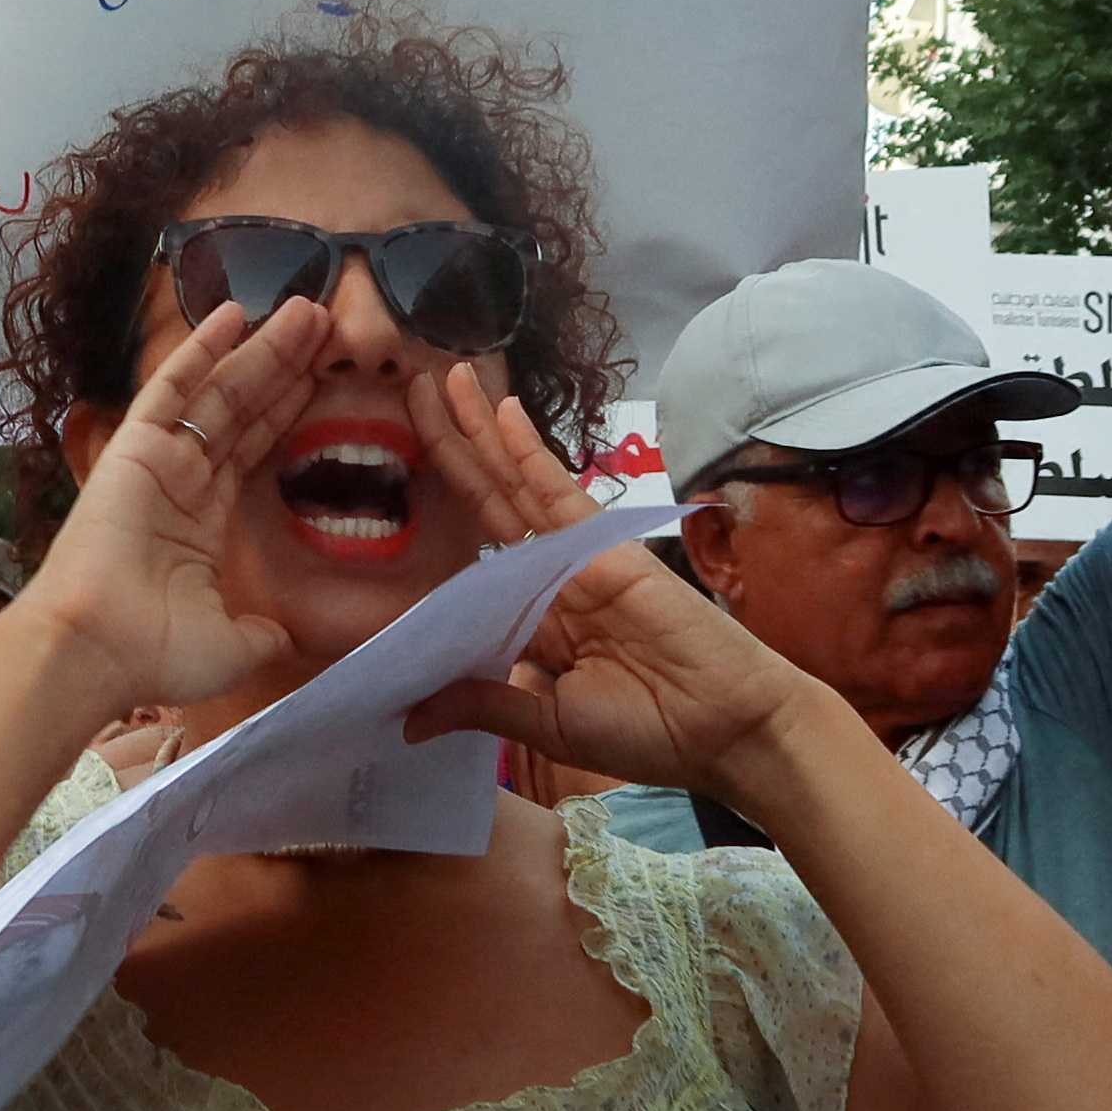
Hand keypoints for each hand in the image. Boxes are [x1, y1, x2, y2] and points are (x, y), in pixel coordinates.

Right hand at [15, 289, 337, 714]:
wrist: (97, 650)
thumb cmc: (155, 654)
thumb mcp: (230, 648)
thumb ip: (259, 635)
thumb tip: (280, 639)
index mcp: (201, 525)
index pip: (251, 450)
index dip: (286, 411)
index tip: (321, 375)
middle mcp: (182, 485)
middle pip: (243, 410)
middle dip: (283, 367)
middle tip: (324, 324)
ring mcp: (158, 462)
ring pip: (220, 392)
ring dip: (261, 350)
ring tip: (306, 309)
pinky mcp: (134, 448)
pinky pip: (172, 389)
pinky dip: (201, 350)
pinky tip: (235, 313)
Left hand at [394, 363, 818, 799]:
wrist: (725, 730)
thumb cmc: (648, 732)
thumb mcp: (547, 723)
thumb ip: (483, 704)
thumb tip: (408, 719)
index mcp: (530, 620)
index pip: (469, 557)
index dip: (435, 520)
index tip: (386, 489)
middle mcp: (546, 578)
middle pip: (485, 500)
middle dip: (446, 447)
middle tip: (403, 390)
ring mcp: (574, 556)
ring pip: (512, 484)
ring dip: (476, 431)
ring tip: (436, 378)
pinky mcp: (604, 546)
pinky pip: (557, 491)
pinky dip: (528, 451)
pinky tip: (500, 410)